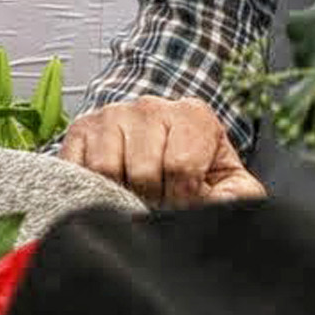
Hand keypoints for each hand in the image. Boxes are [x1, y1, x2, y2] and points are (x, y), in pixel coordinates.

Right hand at [58, 96, 265, 207]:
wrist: (163, 146)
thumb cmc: (199, 170)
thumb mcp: (230, 183)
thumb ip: (238, 198)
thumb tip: (221, 209)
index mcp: (193, 115)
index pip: (181, 167)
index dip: (183, 198)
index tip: (185, 202)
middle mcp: (150, 106)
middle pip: (143, 170)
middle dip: (152, 198)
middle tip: (158, 203)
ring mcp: (112, 114)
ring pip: (106, 169)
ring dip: (120, 194)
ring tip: (136, 196)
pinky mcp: (81, 129)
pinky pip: (77, 167)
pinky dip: (90, 187)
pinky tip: (110, 191)